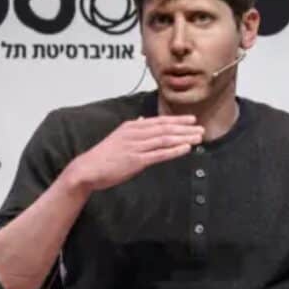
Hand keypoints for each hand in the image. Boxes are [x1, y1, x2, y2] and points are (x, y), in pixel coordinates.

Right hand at [62, 115, 202, 192]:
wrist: (88, 169)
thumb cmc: (104, 155)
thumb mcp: (118, 136)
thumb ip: (133, 128)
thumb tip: (142, 120)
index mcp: (132, 127)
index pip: (159, 121)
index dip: (177, 120)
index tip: (192, 119)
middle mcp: (136, 134)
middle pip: (165, 128)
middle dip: (185, 128)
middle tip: (201, 129)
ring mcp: (136, 146)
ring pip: (165, 139)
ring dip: (183, 138)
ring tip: (198, 138)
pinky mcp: (136, 160)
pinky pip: (159, 154)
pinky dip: (174, 150)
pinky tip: (186, 149)